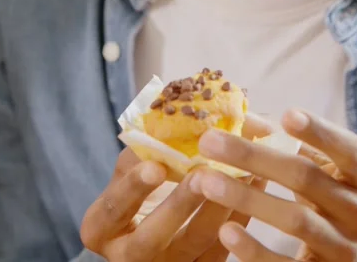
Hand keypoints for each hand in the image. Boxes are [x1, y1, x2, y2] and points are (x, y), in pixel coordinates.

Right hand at [80, 114, 268, 261]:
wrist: (152, 235)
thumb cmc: (139, 191)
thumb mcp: (128, 174)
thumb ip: (142, 150)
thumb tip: (174, 109)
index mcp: (101, 226)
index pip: (114, 208)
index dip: (134, 187)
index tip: (156, 165)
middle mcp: (127, 256)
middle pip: (150, 238)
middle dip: (178, 205)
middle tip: (201, 175)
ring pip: (193, 246)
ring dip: (217, 209)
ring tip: (238, 174)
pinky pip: (220, 253)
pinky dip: (240, 219)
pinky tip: (255, 185)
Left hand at [191, 110, 356, 261]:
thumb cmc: (347, 202)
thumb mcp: (338, 173)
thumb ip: (300, 146)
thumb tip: (246, 117)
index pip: (347, 150)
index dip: (319, 132)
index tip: (287, 115)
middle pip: (307, 180)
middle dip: (254, 158)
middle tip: (210, 141)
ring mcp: (347, 249)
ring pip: (295, 221)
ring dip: (247, 199)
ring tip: (207, 181)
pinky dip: (256, 251)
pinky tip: (227, 231)